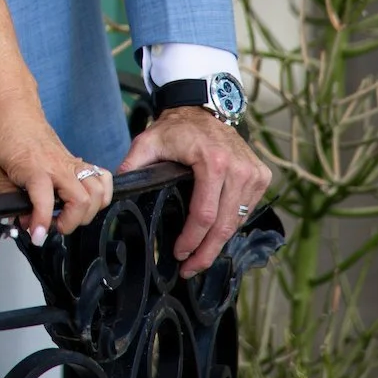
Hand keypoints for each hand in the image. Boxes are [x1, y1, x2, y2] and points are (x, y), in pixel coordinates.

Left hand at [0, 86, 113, 245]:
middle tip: (52, 225)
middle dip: (70, 223)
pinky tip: (86, 201)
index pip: (45, 202)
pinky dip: (101, 193)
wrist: (12, 104)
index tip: (36, 236)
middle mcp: (58, 165)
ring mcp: (71, 162)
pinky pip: (101, 177)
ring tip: (68, 215)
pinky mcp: (76, 160)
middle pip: (82, 201)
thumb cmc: (0, 132)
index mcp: (33, 168)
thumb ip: (7, 199)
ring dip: (88, 211)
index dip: (42, 224)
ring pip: (98, 191)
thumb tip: (21, 220)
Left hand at [118, 106, 270, 275]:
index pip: (204, 215)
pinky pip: (246, 211)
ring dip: (219, 243)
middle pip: (224, 225)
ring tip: (200, 257)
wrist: (202, 108)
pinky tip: (215, 235)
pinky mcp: (262, 176)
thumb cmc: (175, 128)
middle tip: (190, 269)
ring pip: (237, 222)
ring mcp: (254, 174)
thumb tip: (115, 191)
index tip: (178, 255)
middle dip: (206, 253)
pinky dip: (231, 225)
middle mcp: (239, 169)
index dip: (192, 240)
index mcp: (213, 162)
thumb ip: (132, 166)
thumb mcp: (148, 142)